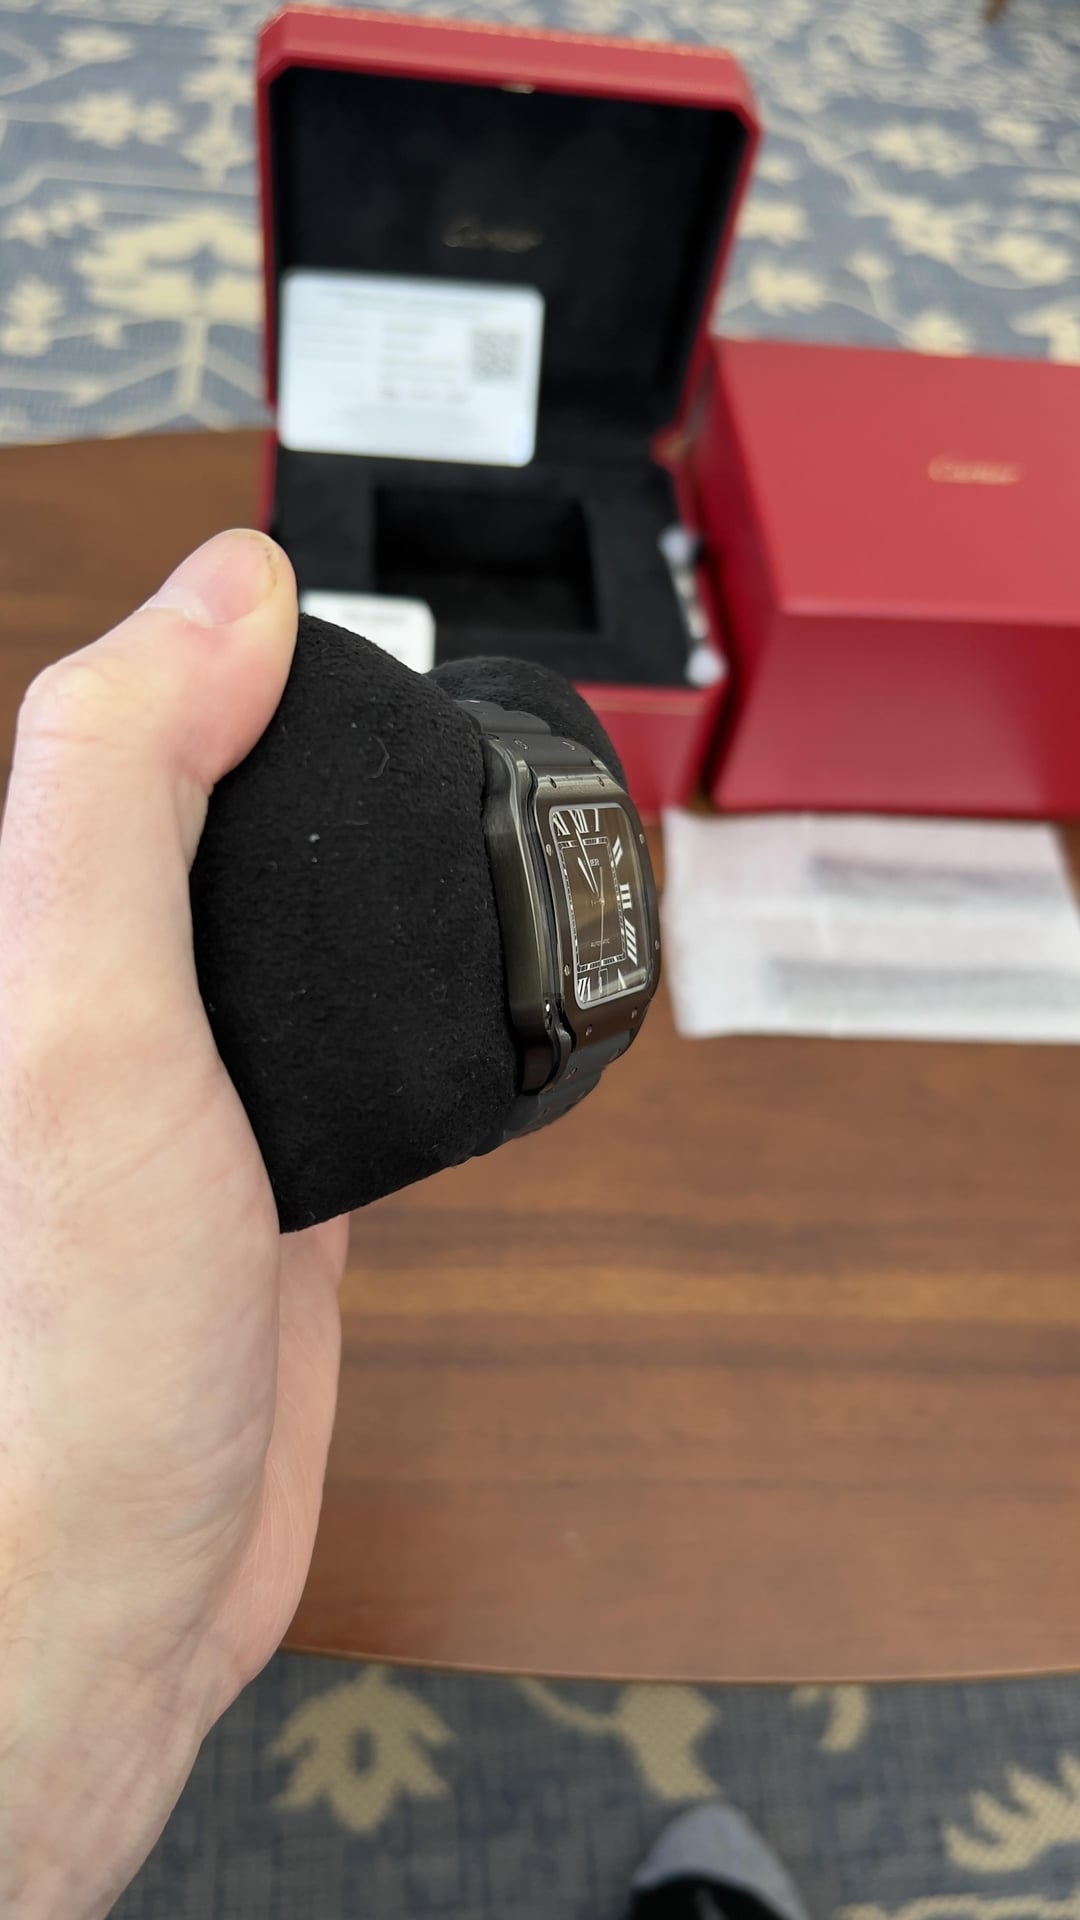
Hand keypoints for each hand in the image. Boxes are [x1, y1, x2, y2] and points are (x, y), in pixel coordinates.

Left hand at [0, 531, 347, 1919]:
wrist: (113, 1585)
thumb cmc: (57, 1341)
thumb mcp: (75, 1020)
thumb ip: (122, 792)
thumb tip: (217, 595)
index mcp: (28, 945)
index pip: (109, 748)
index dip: (198, 658)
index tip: (283, 590)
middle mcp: (92, 1012)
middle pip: (201, 829)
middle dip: (283, 752)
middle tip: (365, 672)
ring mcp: (182, 1100)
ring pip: (274, 935)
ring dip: (347, 869)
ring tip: (409, 797)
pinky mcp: (262, 1182)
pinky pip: (337, 1053)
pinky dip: (399, 1007)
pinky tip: (436, 995)